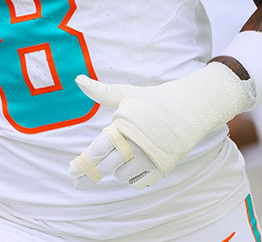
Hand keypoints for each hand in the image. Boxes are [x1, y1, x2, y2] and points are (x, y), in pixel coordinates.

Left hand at [69, 64, 250, 189]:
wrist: (190, 109)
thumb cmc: (154, 100)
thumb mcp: (127, 95)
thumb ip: (102, 92)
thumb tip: (78, 79)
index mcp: (125, 126)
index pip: (99, 149)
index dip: (83, 163)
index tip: (72, 170)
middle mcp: (136, 145)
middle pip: (106, 167)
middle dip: (88, 175)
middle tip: (76, 181)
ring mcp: (149, 159)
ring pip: (120, 175)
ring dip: (116, 169)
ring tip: (121, 156)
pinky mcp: (161, 169)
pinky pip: (137, 182)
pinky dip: (131, 177)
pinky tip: (131, 166)